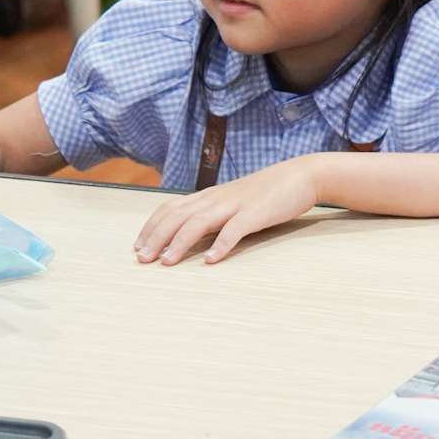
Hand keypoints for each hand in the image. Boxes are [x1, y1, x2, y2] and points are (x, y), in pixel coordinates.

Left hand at [133, 159, 318, 265]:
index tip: (138, 247)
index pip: (171, 208)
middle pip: (178, 216)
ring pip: (199, 222)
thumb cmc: (266, 193)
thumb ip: (213, 214)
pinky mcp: (256, 213)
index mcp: (209, 196)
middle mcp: (216, 198)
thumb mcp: (233, 200)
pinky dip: (222, 244)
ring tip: (166, 262)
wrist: (300, 176)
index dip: (151, 227)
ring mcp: (236, 204)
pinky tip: (212, 260)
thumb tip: (191, 234)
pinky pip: (235, 229)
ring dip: (180, 243)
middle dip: (157, 237)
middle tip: (142, 259)